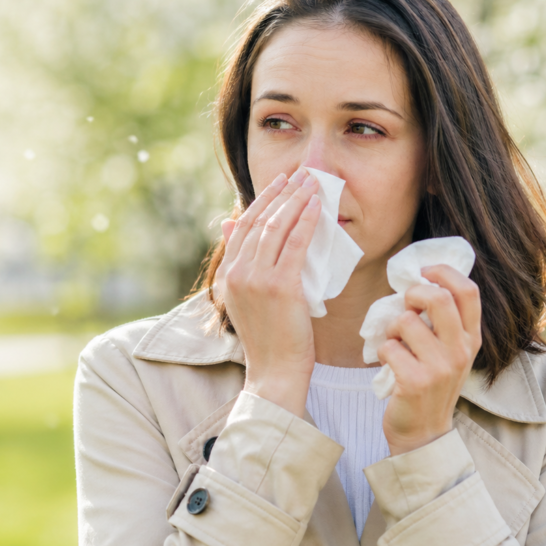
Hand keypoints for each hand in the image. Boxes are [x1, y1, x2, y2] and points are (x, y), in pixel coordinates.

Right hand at [216, 167, 322, 416]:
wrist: (274, 372)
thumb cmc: (269, 339)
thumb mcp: (246, 298)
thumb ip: (242, 262)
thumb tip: (230, 223)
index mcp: (228, 275)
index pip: (243, 227)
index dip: (261, 201)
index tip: (279, 182)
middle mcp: (237, 273)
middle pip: (258, 221)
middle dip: (280, 193)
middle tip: (298, 173)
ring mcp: (256, 279)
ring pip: (276, 228)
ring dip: (295, 201)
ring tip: (311, 183)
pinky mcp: (279, 286)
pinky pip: (295, 244)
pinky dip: (306, 221)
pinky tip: (317, 207)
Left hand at [378, 264, 482, 454]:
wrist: (423, 433)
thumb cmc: (430, 384)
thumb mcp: (448, 352)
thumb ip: (442, 322)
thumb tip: (417, 283)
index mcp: (471, 339)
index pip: (468, 291)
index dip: (443, 272)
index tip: (423, 271)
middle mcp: (461, 352)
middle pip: (438, 299)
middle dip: (412, 293)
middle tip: (404, 305)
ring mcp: (440, 368)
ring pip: (406, 321)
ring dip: (391, 328)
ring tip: (395, 343)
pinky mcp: (416, 382)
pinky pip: (389, 347)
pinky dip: (383, 351)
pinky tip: (390, 365)